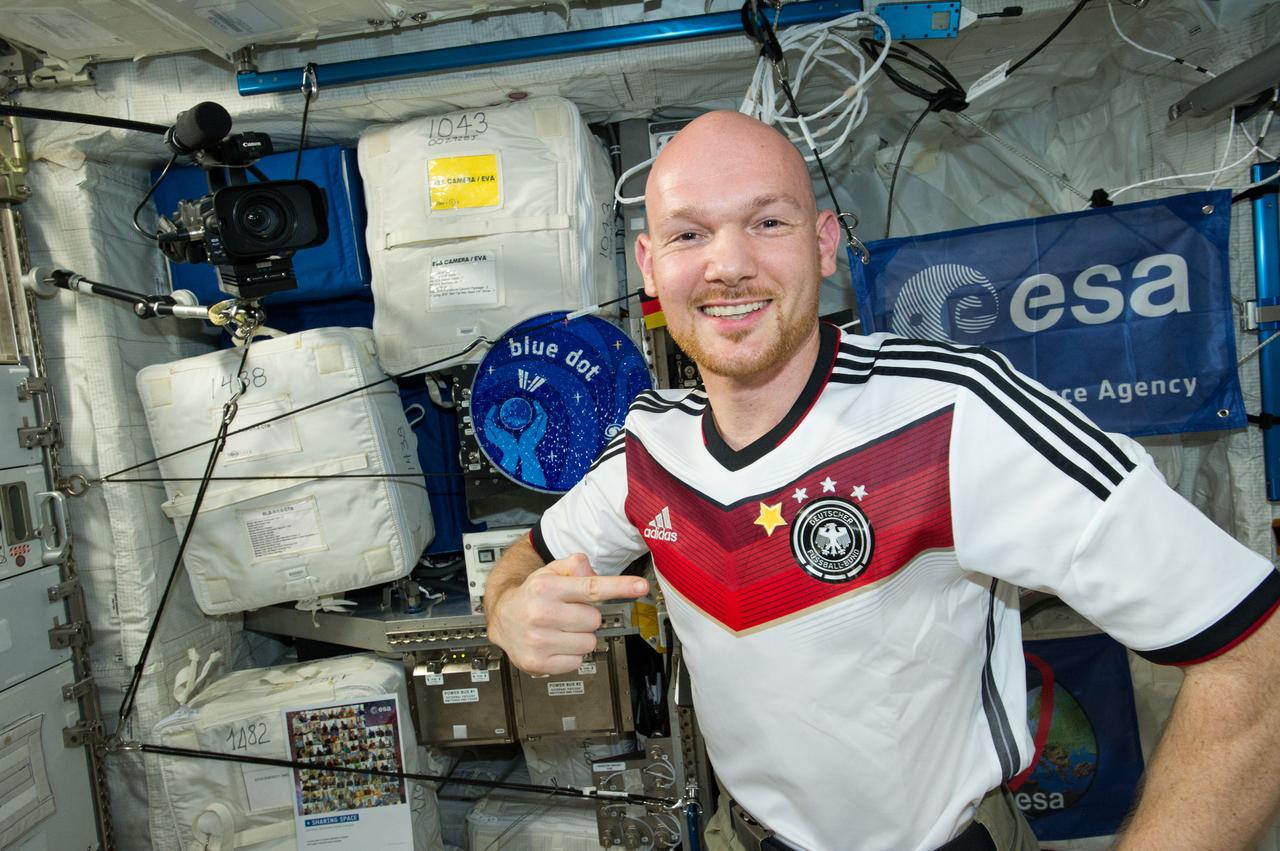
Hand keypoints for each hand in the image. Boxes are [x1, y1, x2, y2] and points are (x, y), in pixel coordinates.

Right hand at [487, 553, 648, 674]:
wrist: (502, 619)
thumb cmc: (532, 595)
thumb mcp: (550, 571)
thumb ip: (575, 565)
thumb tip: (592, 573)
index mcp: (547, 587)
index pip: (591, 587)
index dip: (620, 586)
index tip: (641, 586)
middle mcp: (542, 613)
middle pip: (594, 619)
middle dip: (586, 617)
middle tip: (568, 613)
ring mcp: (539, 640)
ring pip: (589, 643)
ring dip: (580, 637)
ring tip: (561, 630)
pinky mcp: (538, 662)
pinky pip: (577, 661)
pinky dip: (571, 655)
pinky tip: (555, 644)